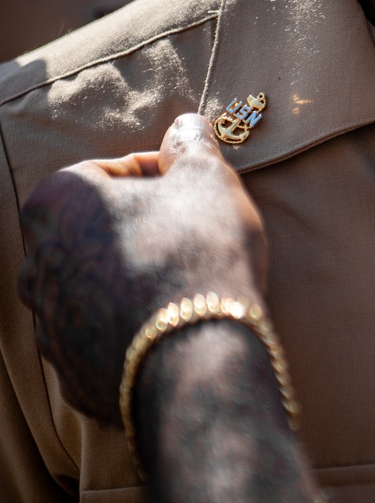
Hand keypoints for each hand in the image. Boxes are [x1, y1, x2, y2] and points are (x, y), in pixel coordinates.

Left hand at [17, 114, 267, 423]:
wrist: (200, 354)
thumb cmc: (198, 252)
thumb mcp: (208, 178)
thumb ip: (192, 145)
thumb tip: (187, 127)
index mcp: (56, 204)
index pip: (107, 173)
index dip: (158, 176)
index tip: (194, 192)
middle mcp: (37, 265)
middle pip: (94, 234)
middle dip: (138, 232)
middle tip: (191, 238)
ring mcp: (52, 327)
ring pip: (94, 290)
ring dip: (132, 282)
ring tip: (184, 288)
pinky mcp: (73, 376)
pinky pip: (103, 342)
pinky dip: (132, 332)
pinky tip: (173, 330)